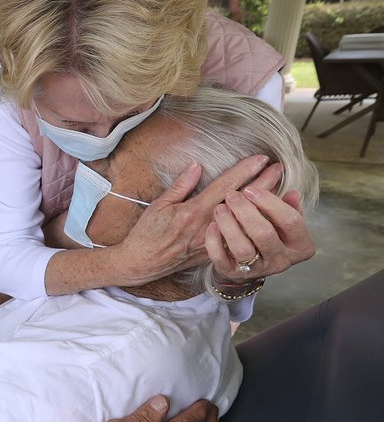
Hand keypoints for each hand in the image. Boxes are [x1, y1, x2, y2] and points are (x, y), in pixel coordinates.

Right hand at [111, 155, 270, 285]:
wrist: (142, 263)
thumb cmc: (147, 233)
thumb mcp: (159, 205)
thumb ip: (180, 185)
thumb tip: (196, 167)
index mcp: (193, 211)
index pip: (225, 186)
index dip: (244, 171)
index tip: (261, 159)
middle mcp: (207, 225)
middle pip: (242, 202)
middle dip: (263, 184)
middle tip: (279, 168)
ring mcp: (213, 240)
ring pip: (245, 219)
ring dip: (263, 204)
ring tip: (279, 188)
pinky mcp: (214, 251)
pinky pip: (238, 234)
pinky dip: (252, 222)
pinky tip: (264, 215)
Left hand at [207, 175, 314, 283]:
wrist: (249, 266)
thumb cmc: (269, 235)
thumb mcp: (283, 223)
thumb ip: (288, 207)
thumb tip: (293, 193)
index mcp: (300, 246)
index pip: (291, 221)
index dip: (271, 203)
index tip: (251, 189)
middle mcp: (281, 260)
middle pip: (265, 234)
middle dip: (246, 211)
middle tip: (232, 195)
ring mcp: (257, 269)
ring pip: (242, 249)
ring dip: (229, 225)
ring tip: (220, 208)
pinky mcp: (233, 273)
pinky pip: (221, 258)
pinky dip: (214, 241)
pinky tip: (212, 225)